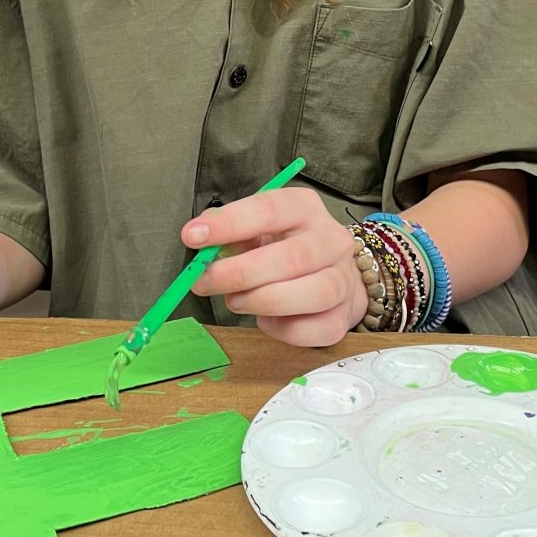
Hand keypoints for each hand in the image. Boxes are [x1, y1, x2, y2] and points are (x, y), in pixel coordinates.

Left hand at [185, 186, 367, 346]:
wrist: (332, 276)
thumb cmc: (283, 249)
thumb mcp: (256, 230)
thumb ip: (229, 233)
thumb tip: (200, 239)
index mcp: (305, 208)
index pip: (269, 210)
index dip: (229, 223)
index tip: (193, 236)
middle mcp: (331, 240)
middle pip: (292, 258)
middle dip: (239, 273)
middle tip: (204, 282)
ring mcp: (343, 279)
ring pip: (312, 293)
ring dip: (262, 301)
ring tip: (235, 301)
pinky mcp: (342, 317)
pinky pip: (313, 328)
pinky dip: (281, 328)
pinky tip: (264, 319)